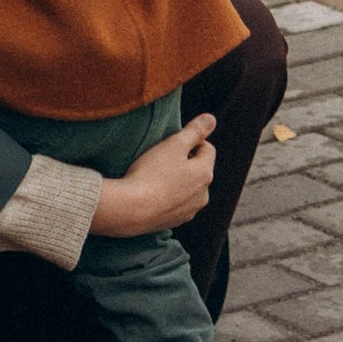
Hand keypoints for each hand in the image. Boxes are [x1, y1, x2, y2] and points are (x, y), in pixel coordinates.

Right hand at [90, 113, 215, 236]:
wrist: (131, 210)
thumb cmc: (151, 173)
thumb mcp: (173, 144)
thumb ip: (195, 130)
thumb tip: (211, 119)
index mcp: (205, 173)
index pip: (207, 149)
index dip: (189, 142)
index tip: (170, 145)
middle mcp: (203, 195)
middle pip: (198, 170)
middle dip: (184, 163)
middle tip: (160, 160)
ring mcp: (189, 211)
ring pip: (187, 189)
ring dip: (176, 181)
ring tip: (154, 178)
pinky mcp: (174, 222)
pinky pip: (175, 204)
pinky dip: (167, 198)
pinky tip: (150, 194)